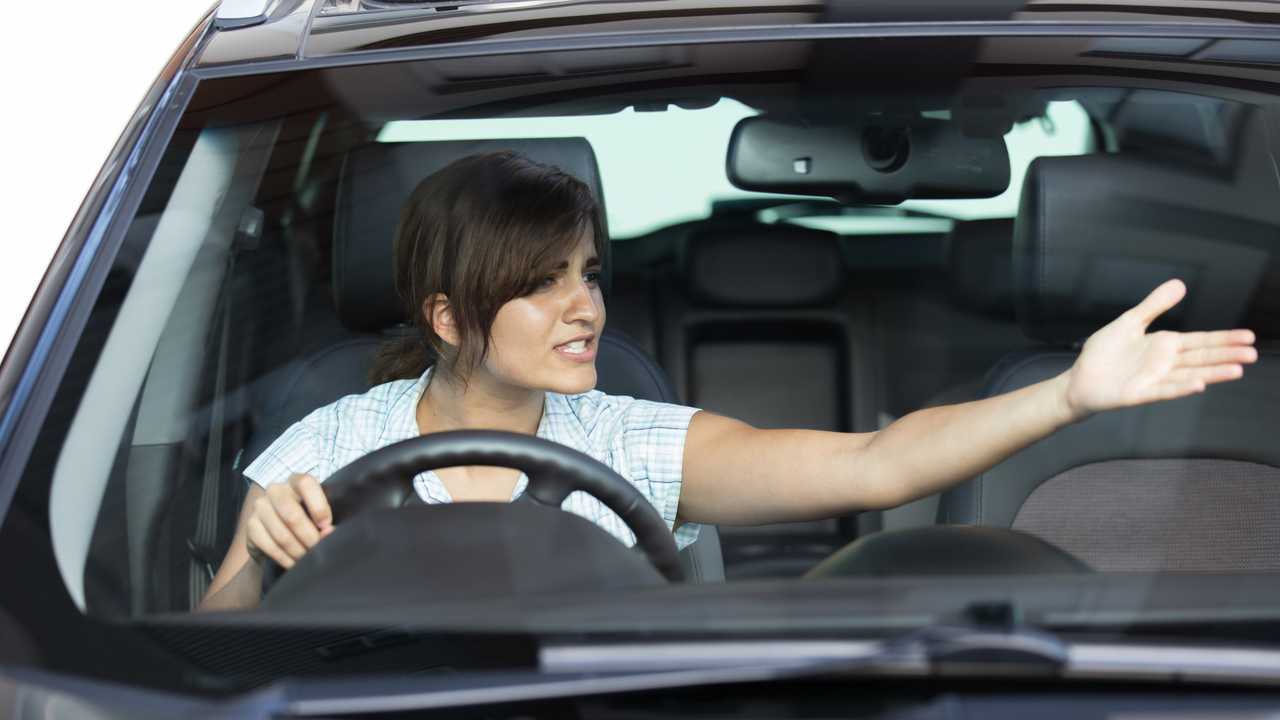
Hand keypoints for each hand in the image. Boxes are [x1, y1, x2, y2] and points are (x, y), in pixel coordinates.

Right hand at [245, 473, 333, 568]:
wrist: (279, 525)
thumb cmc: (307, 515)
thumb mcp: (319, 512)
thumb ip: (325, 520)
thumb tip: (328, 533)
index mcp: (296, 481)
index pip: (306, 484)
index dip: (319, 507)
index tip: (327, 526)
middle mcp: (276, 490)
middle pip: (292, 515)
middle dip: (309, 537)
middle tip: (318, 549)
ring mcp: (260, 506)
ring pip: (282, 535)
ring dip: (298, 552)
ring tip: (308, 558)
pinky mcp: (251, 525)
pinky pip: (270, 546)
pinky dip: (285, 559)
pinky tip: (294, 563)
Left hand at [1062, 279, 1257, 420]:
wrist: (1079, 378)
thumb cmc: (1105, 353)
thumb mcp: (1130, 322)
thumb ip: (1155, 305)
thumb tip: (1181, 284)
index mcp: (1165, 345)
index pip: (1201, 341)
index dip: (1224, 338)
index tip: (1249, 336)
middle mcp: (1165, 363)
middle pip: (1201, 358)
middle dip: (1226, 355)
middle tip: (1253, 354)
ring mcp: (1154, 380)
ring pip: (1189, 375)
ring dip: (1211, 373)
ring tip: (1236, 370)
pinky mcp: (1139, 394)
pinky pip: (1164, 390)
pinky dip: (1180, 387)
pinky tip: (1198, 384)